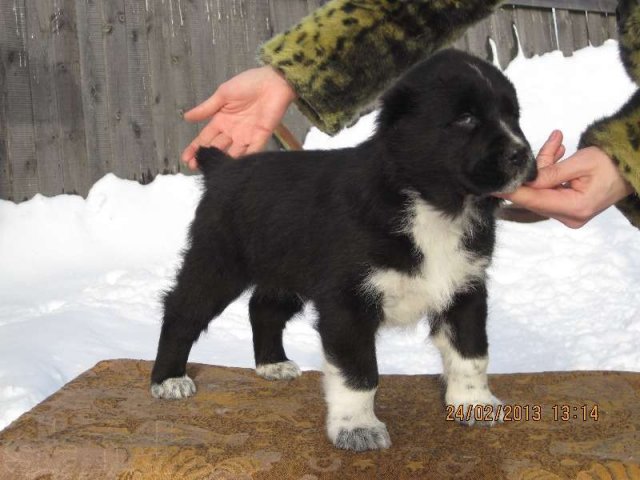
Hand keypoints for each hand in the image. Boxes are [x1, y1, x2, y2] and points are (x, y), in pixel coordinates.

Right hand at [181, 66, 296, 167]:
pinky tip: (235, 168)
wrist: (272, 81)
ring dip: (223, 163)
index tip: (186, 159)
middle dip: (206, 158)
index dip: (195, 148)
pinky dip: (245, 160)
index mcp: (221, 120)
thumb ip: (206, 109)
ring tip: (213, 171)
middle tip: (195, 167)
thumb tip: (186, 117)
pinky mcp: (260, 137)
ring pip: (232, 154)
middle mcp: (232, 131)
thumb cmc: (248, 83)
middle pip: (216, 148)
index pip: (206, 138)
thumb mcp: (222, 94)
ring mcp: (246, 136)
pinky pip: (252, 151)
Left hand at [495, 130, 633, 227]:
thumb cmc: (613, 164)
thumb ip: (551, 172)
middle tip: (549, 145)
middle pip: (536, 195)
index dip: (512, 192)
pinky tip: (559, 152)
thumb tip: (525, 179)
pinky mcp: (567, 208)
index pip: (534, 200)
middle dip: (535, 170)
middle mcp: (569, 216)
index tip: (492, 186)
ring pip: (541, 189)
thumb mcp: (581, 162)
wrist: (633, 169)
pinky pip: (549, 189)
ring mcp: (568, 214)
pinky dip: (551, 171)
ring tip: (558, 144)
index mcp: (575, 208)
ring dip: (546, 166)